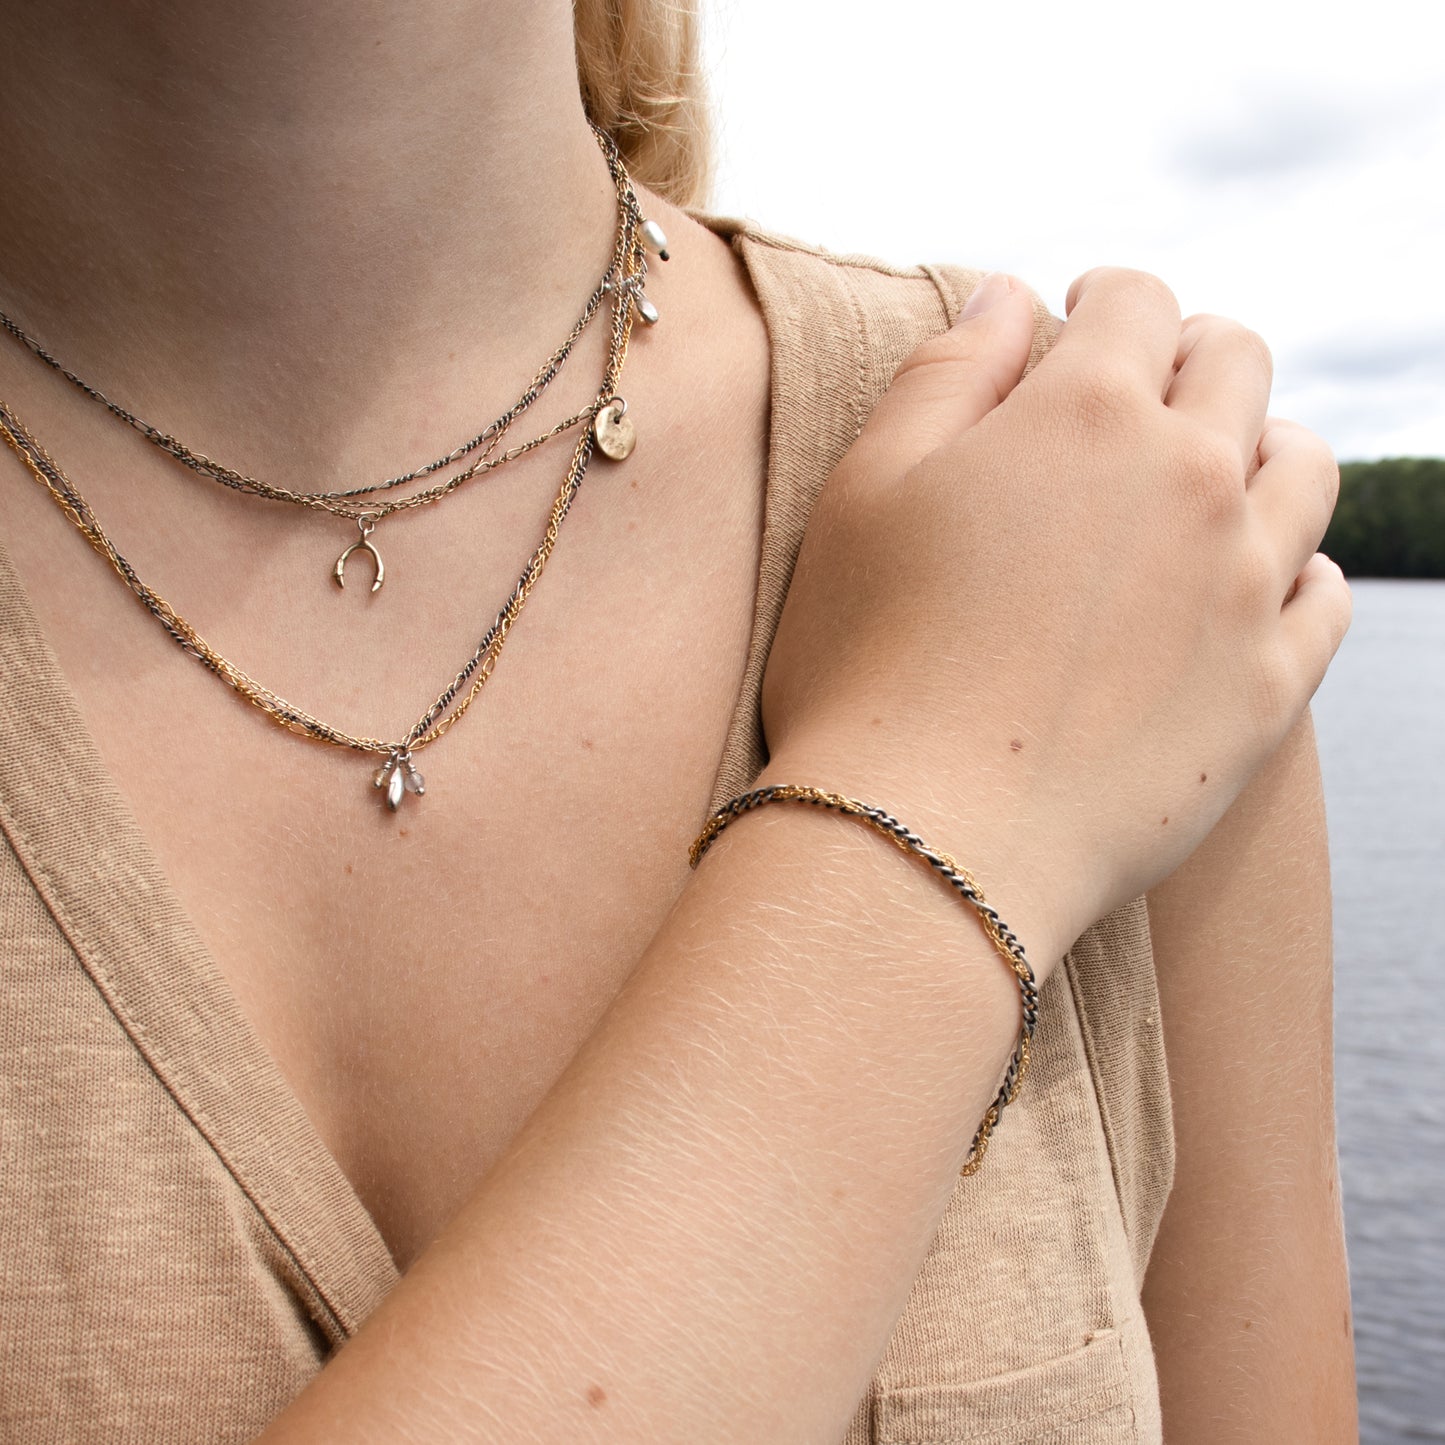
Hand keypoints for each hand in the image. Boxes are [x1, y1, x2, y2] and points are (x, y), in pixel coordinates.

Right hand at [759, 268, 1349, 966]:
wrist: (924, 840)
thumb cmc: (867, 663)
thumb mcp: (866, 492)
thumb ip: (946, 374)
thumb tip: (1011, 296)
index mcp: (1087, 412)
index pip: (1135, 300)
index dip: (1106, 295)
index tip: (1083, 311)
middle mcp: (1194, 478)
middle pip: (1238, 362)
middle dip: (1193, 353)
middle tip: (1147, 387)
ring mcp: (1246, 584)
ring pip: (1304, 467)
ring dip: (1263, 446)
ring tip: (1216, 473)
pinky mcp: (1271, 687)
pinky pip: (1324, 594)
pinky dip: (1297, 567)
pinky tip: (1252, 582)